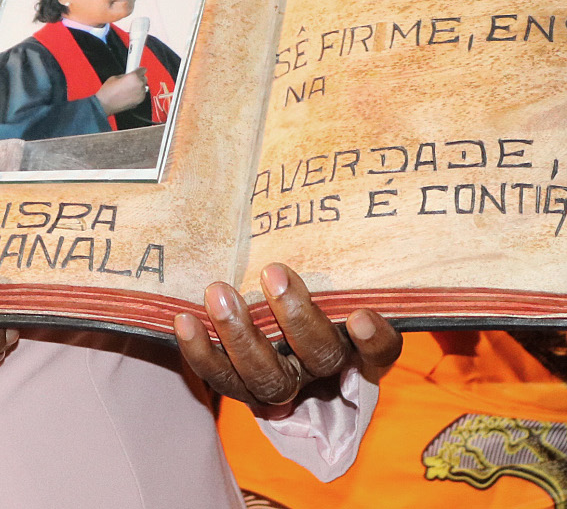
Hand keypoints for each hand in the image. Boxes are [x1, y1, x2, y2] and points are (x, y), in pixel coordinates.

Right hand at [95, 69, 147, 114]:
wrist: (105, 104)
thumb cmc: (108, 92)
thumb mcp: (115, 77)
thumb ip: (126, 75)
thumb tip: (129, 75)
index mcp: (134, 77)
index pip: (143, 70)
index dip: (139, 70)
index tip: (137, 71)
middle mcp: (139, 85)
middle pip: (144, 78)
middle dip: (138, 78)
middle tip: (131, 80)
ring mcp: (140, 94)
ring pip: (143, 87)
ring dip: (138, 86)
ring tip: (128, 88)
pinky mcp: (139, 101)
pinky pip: (141, 94)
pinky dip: (137, 93)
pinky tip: (129, 94)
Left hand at [172, 263, 401, 407]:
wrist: (275, 327)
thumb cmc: (313, 284)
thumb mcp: (331, 270)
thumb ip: (333, 245)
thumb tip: (322, 179)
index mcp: (357, 341)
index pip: (382, 350)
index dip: (374, 340)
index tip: (360, 316)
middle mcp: (324, 367)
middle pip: (320, 356)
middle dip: (295, 317)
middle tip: (272, 273)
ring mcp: (285, 382)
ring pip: (268, 376)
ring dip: (239, 334)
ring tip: (218, 292)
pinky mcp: (244, 387)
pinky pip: (222, 378)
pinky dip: (201, 352)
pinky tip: (184, 320)